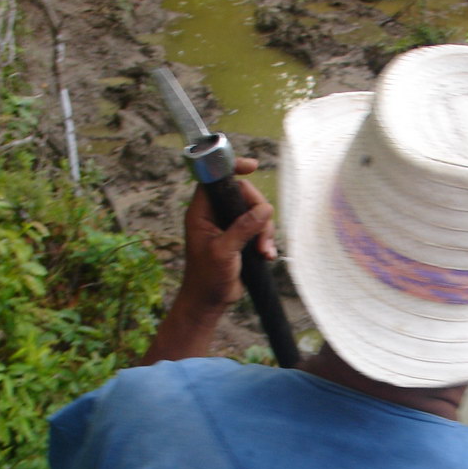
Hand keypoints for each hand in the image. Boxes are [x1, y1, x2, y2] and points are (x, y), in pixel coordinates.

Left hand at [180, 158, 276, 313]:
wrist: (209, 301)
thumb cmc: (207, 278)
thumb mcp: (224, 252)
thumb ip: (243, 228)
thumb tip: (265, 209)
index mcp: (201, 212)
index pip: (215, 179)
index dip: (232, 169)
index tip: (252, 167)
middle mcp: (214, 215)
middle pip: (243, 195)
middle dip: (259, 213)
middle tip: (263, 236)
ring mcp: (228, 225)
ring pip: (255, 213)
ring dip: (265, 231)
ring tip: (264, 252)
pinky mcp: (240, 237)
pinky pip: (259, 228)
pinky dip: (266, 241)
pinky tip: (266, 256)